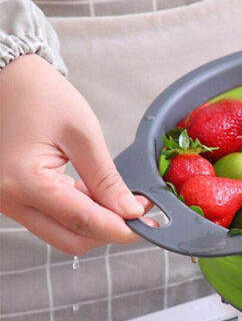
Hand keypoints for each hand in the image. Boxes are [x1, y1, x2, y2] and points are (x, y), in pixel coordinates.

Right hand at [0, 54, 150, 255]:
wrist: (6, 79)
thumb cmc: (39, 96)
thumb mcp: (82, 134)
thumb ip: (107, 178)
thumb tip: (130, 211)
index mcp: (24, 181)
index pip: (84, 222)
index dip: (121, 229)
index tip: (148, 226)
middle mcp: (9, 198)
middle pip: (72, 240)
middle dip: (108, 232)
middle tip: (136, 213)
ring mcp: (8, 202)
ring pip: (62, 235)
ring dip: (95, 224)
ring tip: (118, 199)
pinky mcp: (14, 199)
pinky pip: (52, 220)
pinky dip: (78, 215)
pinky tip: (95, 195)